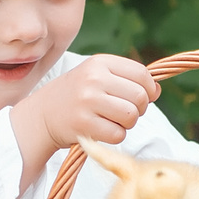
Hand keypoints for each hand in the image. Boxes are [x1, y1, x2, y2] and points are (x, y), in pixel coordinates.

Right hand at [11, 54, 157, 186]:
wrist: (42, 115)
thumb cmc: (77, 95)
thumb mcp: (97, 76)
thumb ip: (127, 79)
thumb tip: (156, 90)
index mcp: (99, 62)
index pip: (142, 74)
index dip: (149, 89)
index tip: (143, 97)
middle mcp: (93, 79)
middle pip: (139, 97)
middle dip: (138, 109)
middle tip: (124, 112)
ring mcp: (87, 101)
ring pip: (131, 116)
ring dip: (127, 123)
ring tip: (112, 120)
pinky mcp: (84, 124)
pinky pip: (118, 134)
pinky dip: (115, 136)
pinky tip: (101, 130)